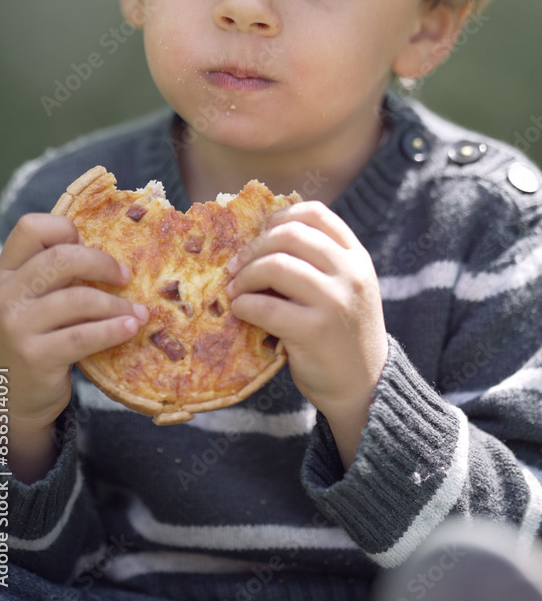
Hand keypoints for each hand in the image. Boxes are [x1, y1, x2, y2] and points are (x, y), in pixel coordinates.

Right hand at [0, 213, 148, 477]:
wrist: (13, 395)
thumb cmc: (36, 334)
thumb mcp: (33, 298)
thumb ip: (56, 273)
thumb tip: (109, 253)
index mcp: (6, 271)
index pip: (31, 227)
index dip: (64, 229)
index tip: (86, 244)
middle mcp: (6, 294)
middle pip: (61, 258)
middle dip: (102, 264)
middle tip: (125, 276)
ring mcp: (17, 326)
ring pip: (79, 299)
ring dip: (117, 304)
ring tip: (139, 311)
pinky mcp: (35, 356)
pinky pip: (83, 336)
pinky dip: (113, 329)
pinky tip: (132, 327)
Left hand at [226, 201, 387, 467]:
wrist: (365, 387)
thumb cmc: (342, 333)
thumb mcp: (343, 288)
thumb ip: (316, 262)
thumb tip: (257, 238)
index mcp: (356, 256)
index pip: (315, 213)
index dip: (280, 217)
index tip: (261, 234)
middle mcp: (350, 273)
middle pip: (290, 235)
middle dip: (254, 248)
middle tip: (236, 266)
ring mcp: (336, 301)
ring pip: (275, 266)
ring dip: (245, 276)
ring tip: (236, 290)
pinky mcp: (316, 332)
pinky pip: (266, 307)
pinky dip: (244, 305)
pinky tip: (241, 310)